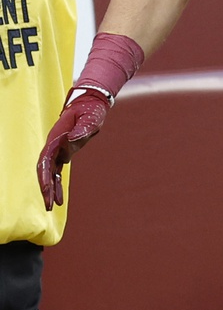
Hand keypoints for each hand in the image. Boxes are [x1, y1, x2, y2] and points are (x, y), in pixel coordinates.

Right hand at [36, 87, 110, 209]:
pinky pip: (57, 171)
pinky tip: (60, 198)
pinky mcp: (63, 152)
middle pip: (45, 169)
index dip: (44, 175)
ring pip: (50, 173)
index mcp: (56, 137)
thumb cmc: (91, 109)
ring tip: (52, 206)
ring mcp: (57, 150)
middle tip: (49, 205)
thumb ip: (81, 130)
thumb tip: (68, 141)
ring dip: (51, 189)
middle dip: (46, 187)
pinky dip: (58, 184)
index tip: (46, 188)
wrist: (91, 103)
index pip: (45, 160)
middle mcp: (54, 145)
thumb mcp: (90, 119)